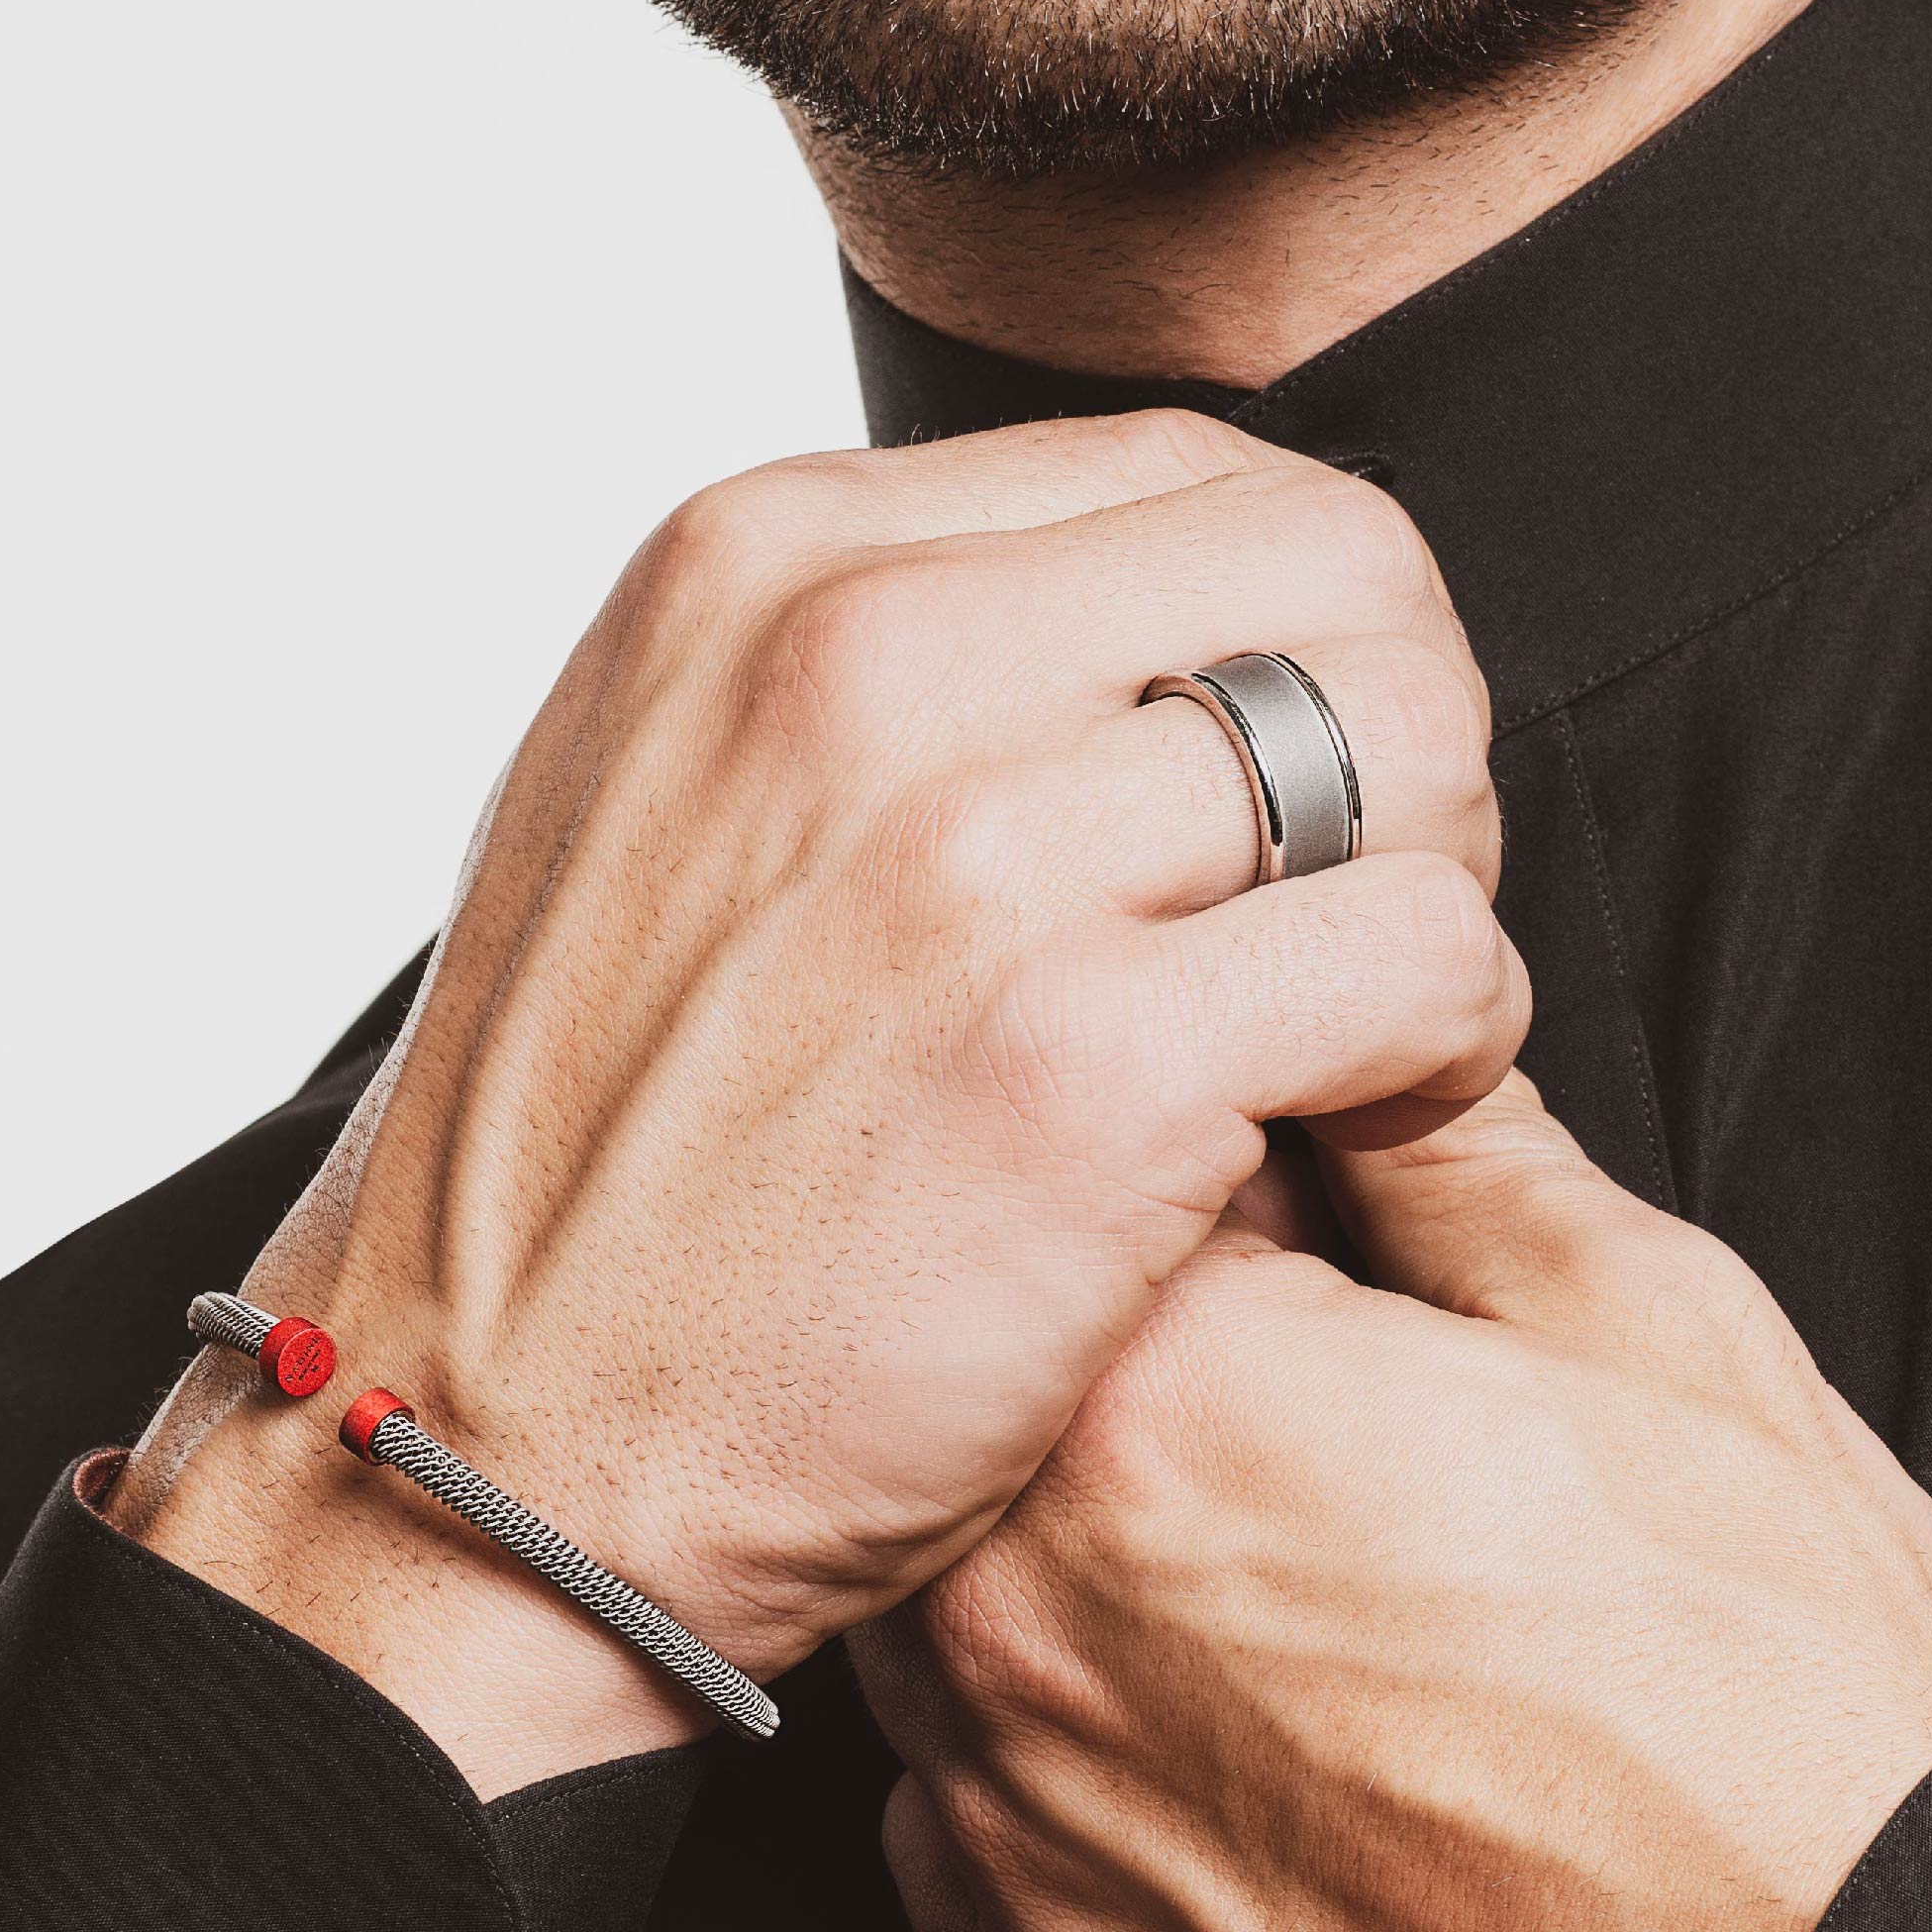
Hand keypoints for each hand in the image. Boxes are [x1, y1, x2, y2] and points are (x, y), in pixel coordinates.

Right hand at [112, 411, 1519, 1789]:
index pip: (1195, 466)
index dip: (1295, 618)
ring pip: (1414, 737)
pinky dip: (1448, 1042)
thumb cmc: (613, 1154)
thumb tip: (1157, 598)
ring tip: (1361, 1013)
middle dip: (1401, 722)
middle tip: (1359, 891)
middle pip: (1338, 558)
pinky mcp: (1084, 1060)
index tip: (1284, 773)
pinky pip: (1426, 955)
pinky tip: (1363, 1118)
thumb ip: (892, 651)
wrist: (482, 1466)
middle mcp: (862, 651)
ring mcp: (970, 849)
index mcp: (770, 555)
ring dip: (1441, 881)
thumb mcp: (677, 779)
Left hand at [855, 1078, 1931, 1931]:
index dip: (1235, 1175)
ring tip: (1328, 1596)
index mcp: (1171, 1402)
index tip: (1332, 1222)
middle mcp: (1031, 1613)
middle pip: (1017, 1386)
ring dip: (1109, 1558)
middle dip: (1158, 1364)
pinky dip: (1103, 1760)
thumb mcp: (1649, 1318)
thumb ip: (1454, 1142)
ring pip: (982, 1593)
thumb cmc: (1771, 1699)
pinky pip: (995, 1809)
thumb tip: (1369, 1025)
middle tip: (1350, 1421)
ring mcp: (1013, 1826)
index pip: (1114, 1181)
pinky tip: (1270, 1753)